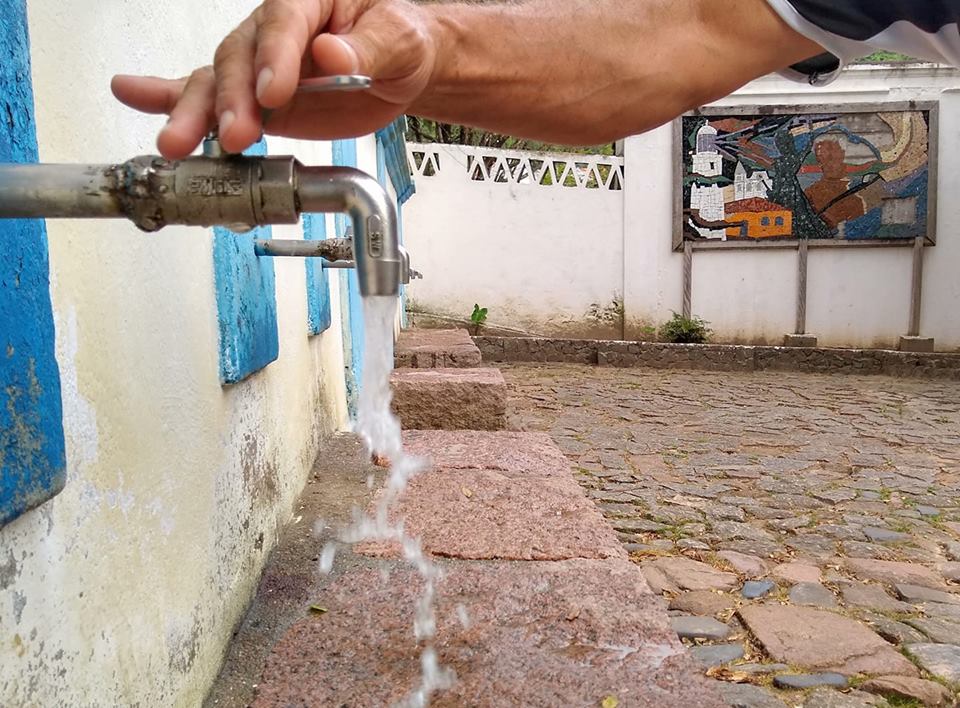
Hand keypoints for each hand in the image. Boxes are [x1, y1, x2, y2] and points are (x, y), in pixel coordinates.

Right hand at [111, 0, 436, 158]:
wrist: (399, 66)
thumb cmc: (399, 40)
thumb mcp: (399, 39)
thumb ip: (368, 48)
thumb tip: (335, 55)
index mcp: (309, 2)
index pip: (284, 25)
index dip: (274, 59)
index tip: (274, 94)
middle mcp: (273, 31)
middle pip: (238, 57)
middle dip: (232, 99)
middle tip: (235, 133)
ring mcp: (258, 65)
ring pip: (216, 82)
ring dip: (196, 114)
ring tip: (178, 142)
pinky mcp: (254, 98)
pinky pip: (208, 93)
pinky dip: (167, 96)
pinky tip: (135, 95)